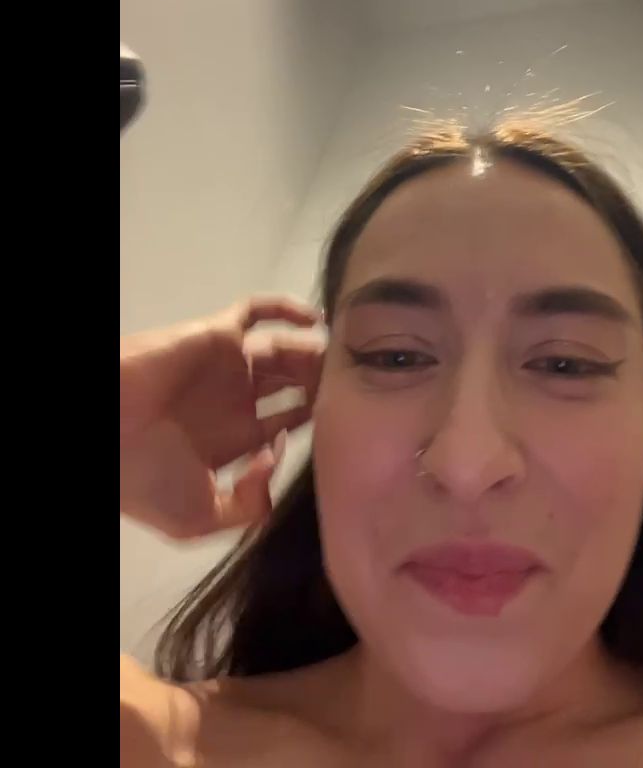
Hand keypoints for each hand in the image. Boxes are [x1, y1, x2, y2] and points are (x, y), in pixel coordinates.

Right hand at [119, 296, 322, 538]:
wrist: (102, 433)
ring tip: (340, 354)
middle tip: (354, 380)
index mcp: (235, 438)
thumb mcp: (197, 519)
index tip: (343, 422)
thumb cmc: (143, 477)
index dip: (318, 420)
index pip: (291, 422)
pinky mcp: (218, 334)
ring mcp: (228, 365)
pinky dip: (287, 308)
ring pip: (285, 350)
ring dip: (313, 351)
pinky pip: (257, 311)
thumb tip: (278, 459)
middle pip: (294, 383)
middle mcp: (236, 399)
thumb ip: (247, 508)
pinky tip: (317, 319)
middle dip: (322, 382)